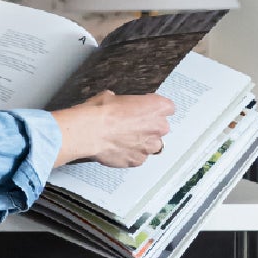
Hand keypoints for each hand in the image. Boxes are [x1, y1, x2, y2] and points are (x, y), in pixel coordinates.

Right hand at [50, 92, 174, 169]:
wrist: (88, 132)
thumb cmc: (100, 112)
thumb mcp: (112, 96)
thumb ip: (124, 103)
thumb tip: (117, 104)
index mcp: (157, 107)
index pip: (168, 108)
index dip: (154, 109)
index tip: (146, 111)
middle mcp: (158, 127)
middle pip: (161, 128)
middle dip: (149, 128)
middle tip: (132, 127)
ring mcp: (149, 146)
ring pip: (152, 146)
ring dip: (142, 143)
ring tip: (125, 140)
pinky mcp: (138, 160)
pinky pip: (139, 158)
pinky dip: (131, 155)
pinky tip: (119, 149)